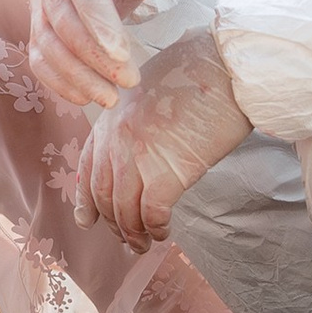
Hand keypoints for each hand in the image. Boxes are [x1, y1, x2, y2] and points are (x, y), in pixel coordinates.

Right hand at [30, 0, 174, 109]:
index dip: (99, 23)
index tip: (123, 54)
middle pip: (62, 22)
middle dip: (93, 57)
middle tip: (129, 81)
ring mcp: (39, 2)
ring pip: (46, 44)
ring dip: (75, 76)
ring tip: (110, 98)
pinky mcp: (41, 23)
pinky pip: (40, 56)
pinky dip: (57, 80)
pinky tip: (85, 97)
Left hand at [75, 28, 249, 245]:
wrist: (225, 67)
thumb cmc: (198, 72)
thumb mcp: (149, 90)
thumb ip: (135, 120)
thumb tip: (141, 149)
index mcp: (110, 118)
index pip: (87, 167)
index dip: (85, 199)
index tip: (87, 219)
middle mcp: (115, 140)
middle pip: (103, 194)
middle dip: (112, 222)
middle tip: (124, 238)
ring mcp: (137, 158)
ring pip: (124, 211)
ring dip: (133, 233)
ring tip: (143, 244)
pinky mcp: (166, 174)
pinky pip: (151, 215)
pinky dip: (156, 229)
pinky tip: (164, 232)